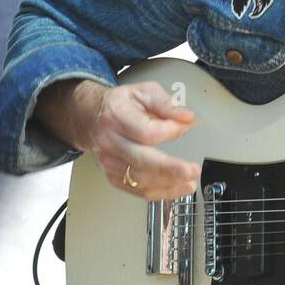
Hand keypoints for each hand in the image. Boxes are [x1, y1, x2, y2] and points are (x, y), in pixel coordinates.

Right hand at [85, 81, 200, 199]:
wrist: (92, 116)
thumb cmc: (120, 104)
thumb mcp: (144, 92)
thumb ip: (166, 104)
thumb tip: (186, 117)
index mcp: (116, 116)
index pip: (145, 131)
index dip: (168, 131)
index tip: (183, 126)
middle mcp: (110, 141)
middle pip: (141, 160)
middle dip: (170, 168)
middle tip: (192, 171)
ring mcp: (109, 160)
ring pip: (139, 179)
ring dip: (168, 185)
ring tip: (190, 183)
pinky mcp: (112, 174)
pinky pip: (136, 189)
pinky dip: (158, 193)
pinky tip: (176, 190)